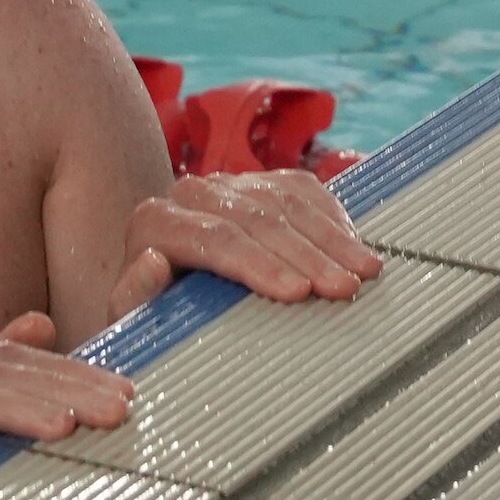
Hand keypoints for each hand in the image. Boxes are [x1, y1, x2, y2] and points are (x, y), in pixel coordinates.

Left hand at [107, 170, 384, 312]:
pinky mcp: (262, 181)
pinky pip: (304, 189)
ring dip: (331, 238)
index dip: (260, 264)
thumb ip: (135, 295)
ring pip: (288, 201)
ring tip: (365, 272)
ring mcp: (231, 183)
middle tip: (344, 288)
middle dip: (308, 256)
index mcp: (155, 222)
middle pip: (259, 219)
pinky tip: (356, 245)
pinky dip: (334, 218)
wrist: (168, 288)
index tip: (298, 293)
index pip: (215, 239)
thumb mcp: (134, 318)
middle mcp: (192, 193)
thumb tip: (155, 261)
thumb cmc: (154, 314)